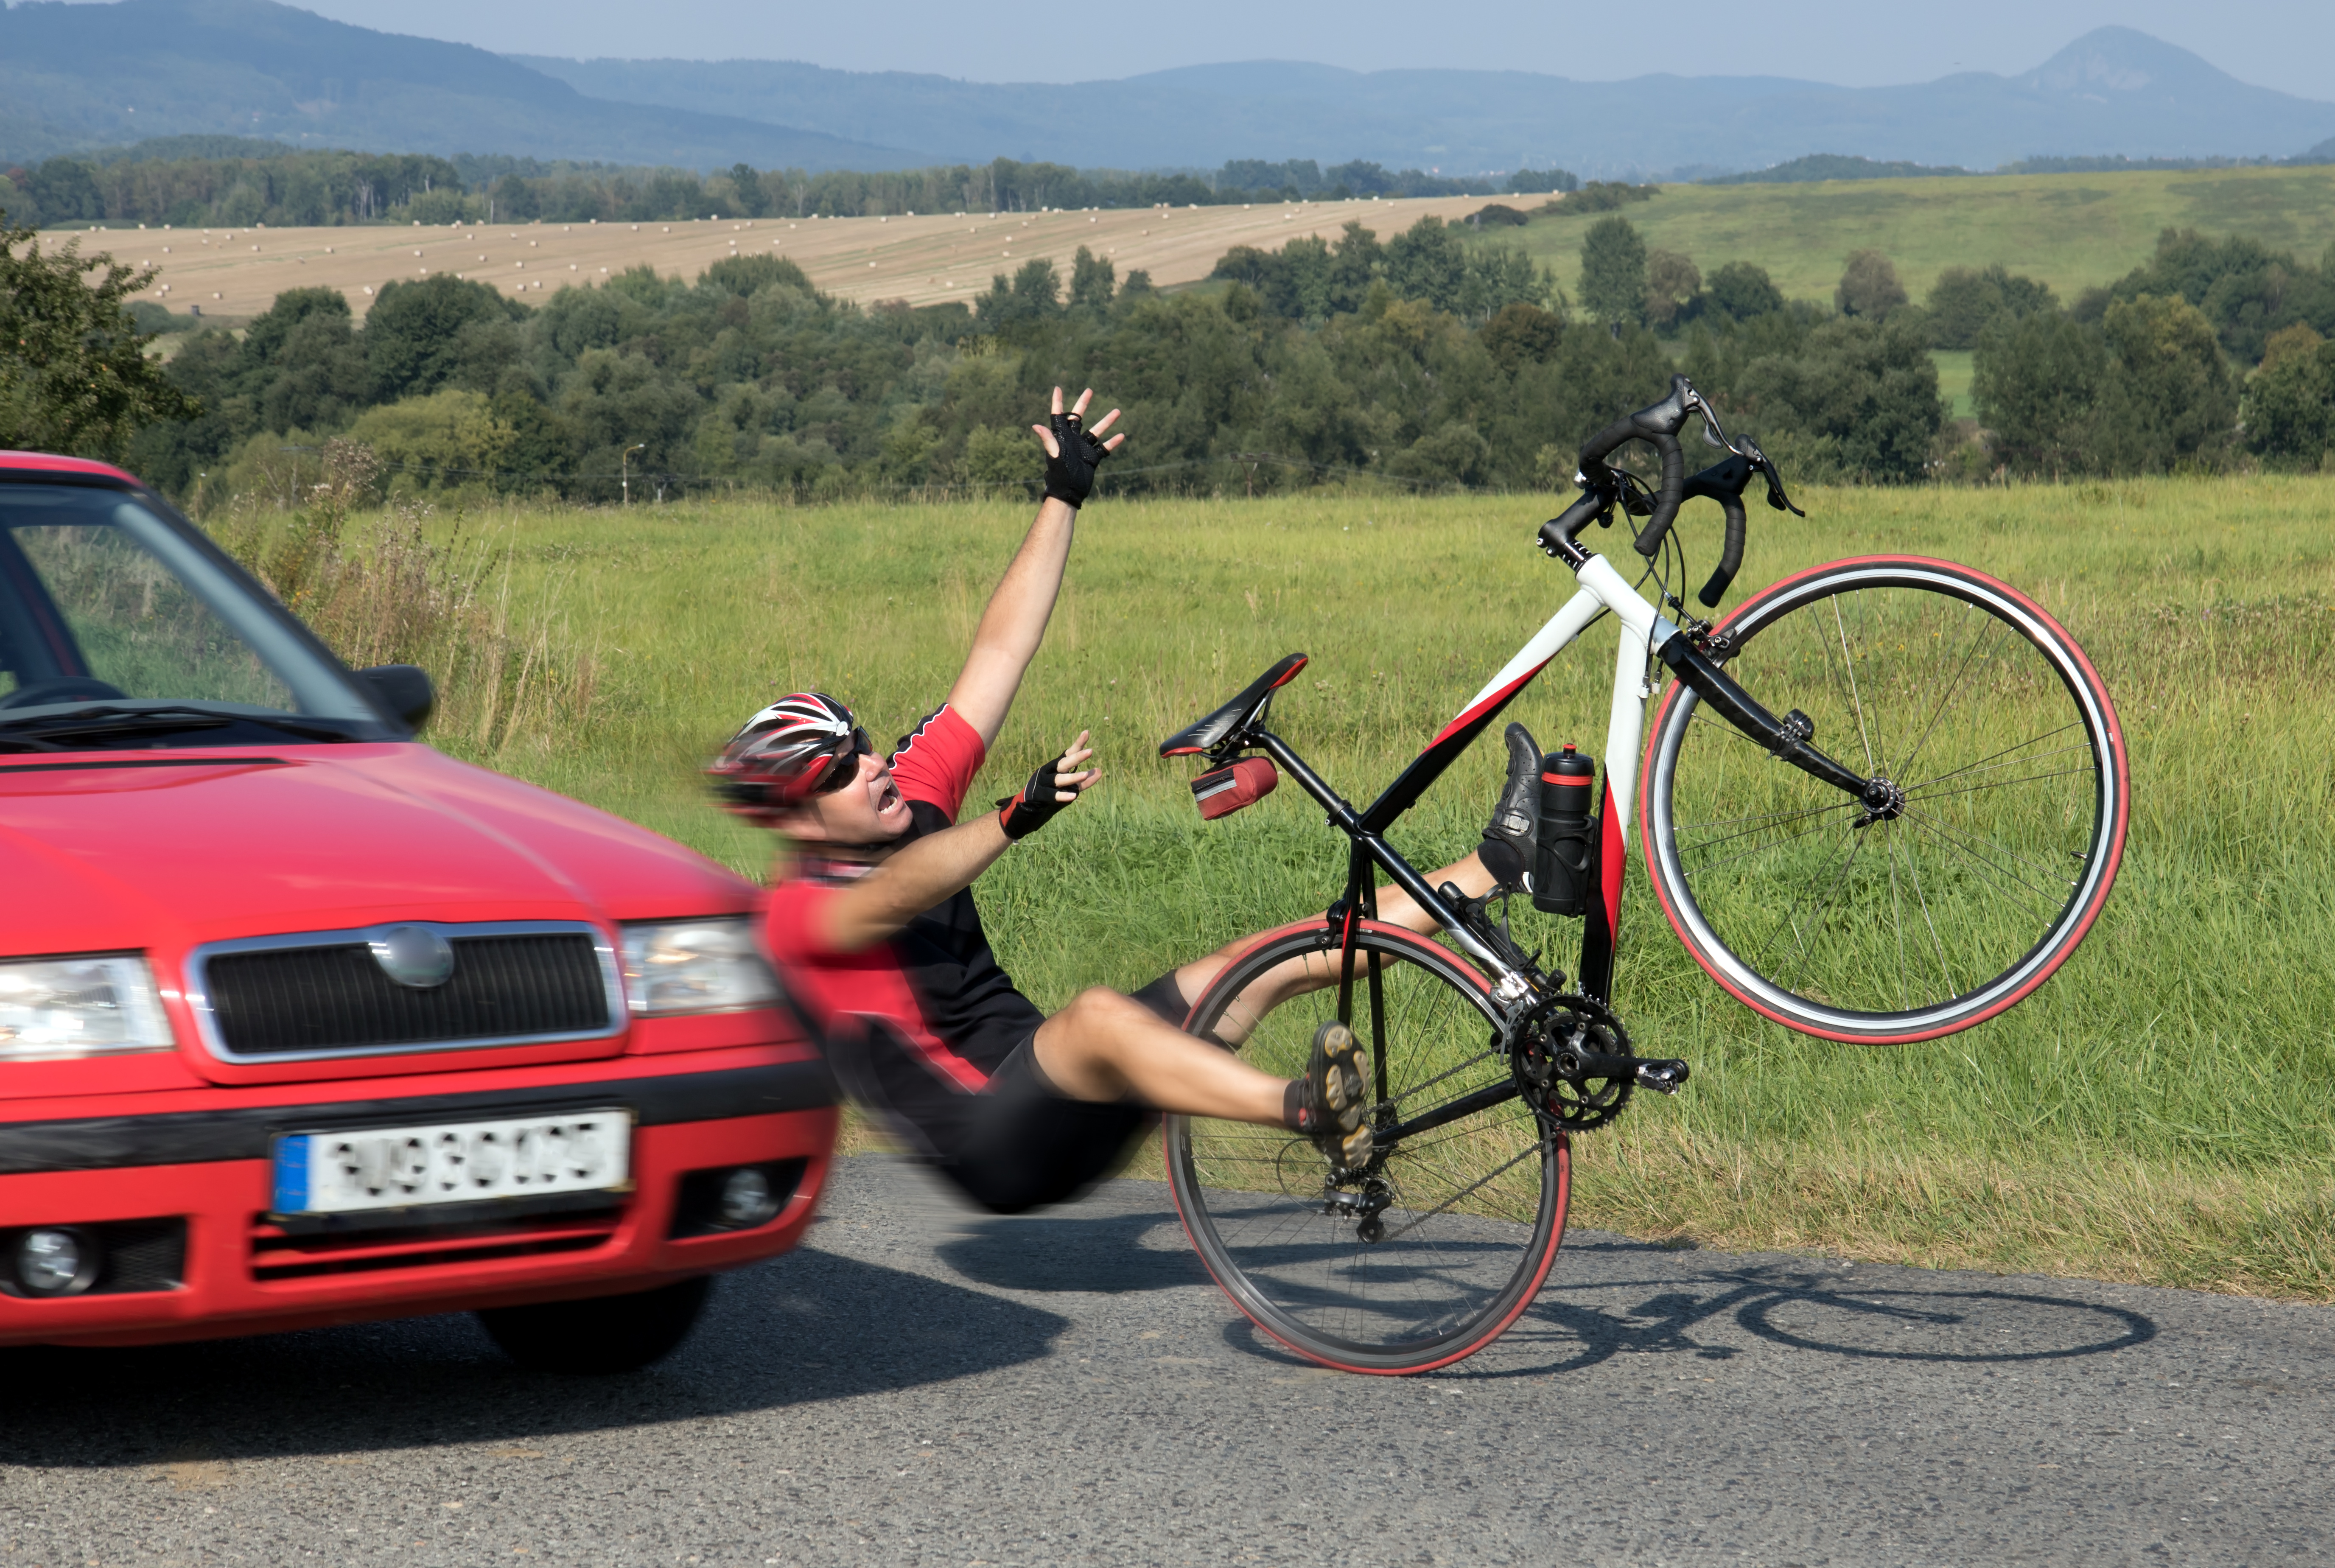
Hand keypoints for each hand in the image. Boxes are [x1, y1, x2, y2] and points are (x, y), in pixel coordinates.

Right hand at [998, 731, 1101, 839]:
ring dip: (1073, 777)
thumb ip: (1084, 779)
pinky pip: (1053, 796)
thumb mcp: (1069, 784)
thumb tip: (1100, 771)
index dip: (1077, 744)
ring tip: (1085, 774)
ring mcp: (1045, 783)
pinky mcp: (1042, 796)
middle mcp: (1049, 771)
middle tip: (1090, 751)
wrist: (1030, 806)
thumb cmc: (1052, 791)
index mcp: (1056, 766)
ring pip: (1059, 779)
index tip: (1086, 732)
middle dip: (1077, 757)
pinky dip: (1063, 796)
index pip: (1068, 753)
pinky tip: (1073, 797)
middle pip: (1064, 763)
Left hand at [1032, 387, 1124, 508]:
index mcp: (1062, 437)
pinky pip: (1104, 448)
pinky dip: (1112, 442)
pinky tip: (1122, 435)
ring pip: (1097, 431)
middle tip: (1089, 390)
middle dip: (1083, 404)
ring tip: (1117, 411)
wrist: (1068, 492)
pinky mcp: (1092, 458)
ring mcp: (1083, 448)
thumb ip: (1048, 440)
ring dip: (1107, 421)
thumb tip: (1036, 426)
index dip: (1058, 402)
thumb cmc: (1058, 474)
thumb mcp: (1054, 455)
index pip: (1059, 415)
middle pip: (1078, 417)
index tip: (1057, 388)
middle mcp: (1073, 440)